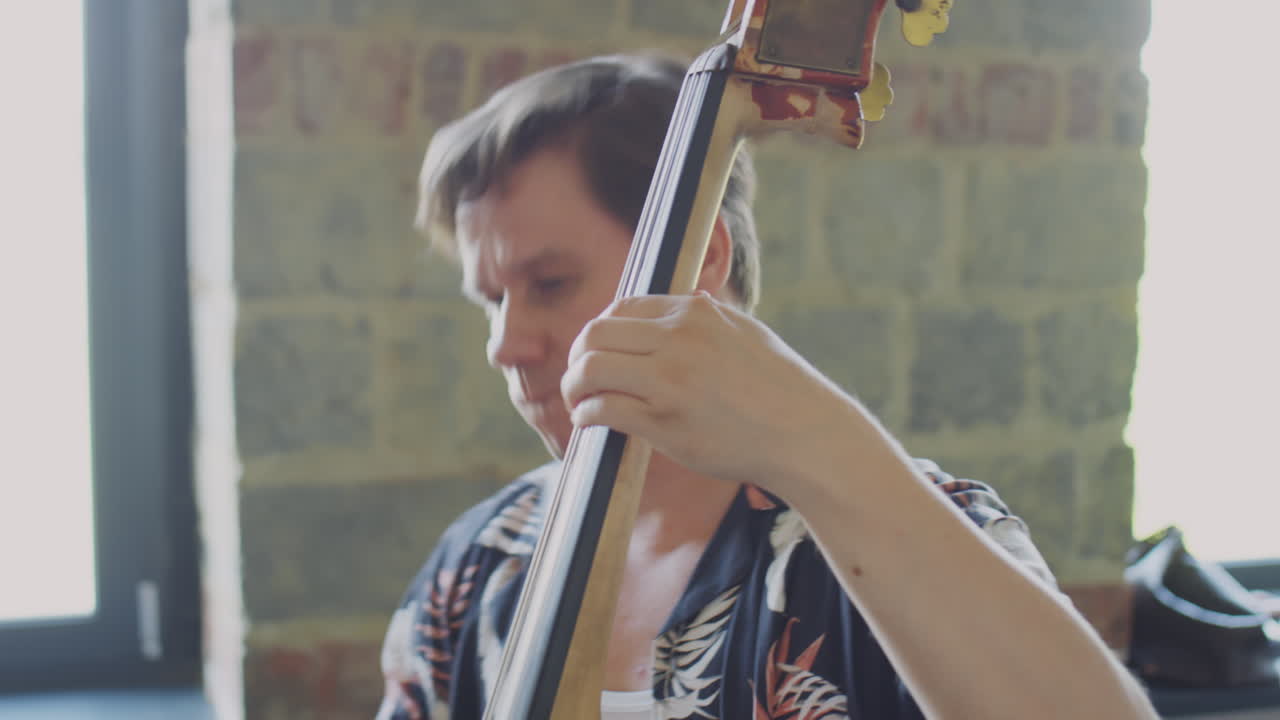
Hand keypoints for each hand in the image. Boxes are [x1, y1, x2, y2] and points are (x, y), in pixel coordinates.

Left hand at [560, 292, 862, 492]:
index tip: (599, 351)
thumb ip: (713, 317)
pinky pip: (603, 409)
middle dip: (577, 356)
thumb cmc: (779, 387)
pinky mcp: (663, 422)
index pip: (622, 308)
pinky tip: (589, 422)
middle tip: (578, 377)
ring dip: (573, 386)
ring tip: (577, 401)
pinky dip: (586, 414)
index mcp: (695, 314)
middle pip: (595, 334)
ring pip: (590, 369)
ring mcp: (669, 381)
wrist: (804, 434)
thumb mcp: (747, 333)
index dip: (601, 331)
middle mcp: (677, 340)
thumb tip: (694, 299)